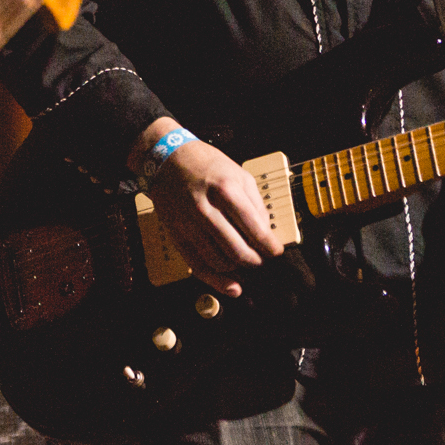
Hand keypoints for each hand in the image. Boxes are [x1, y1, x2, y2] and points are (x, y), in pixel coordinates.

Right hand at [136, 120, 282, 296]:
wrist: (167, 159)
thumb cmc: (206, 164)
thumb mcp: (238, 173)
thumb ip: (255, 204)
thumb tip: (265, 233)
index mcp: (225, 189)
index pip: (253, 227)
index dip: (269, 245)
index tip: (276, 252)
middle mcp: (205, 208)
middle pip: (236, 249)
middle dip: (255, 261)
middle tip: (262, 261)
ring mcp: (187, 223)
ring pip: (218, 260)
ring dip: (237, 269)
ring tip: (246, 264)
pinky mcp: (176, 234)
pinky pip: (197, 265)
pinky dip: (216, 280)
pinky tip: (231, 286)